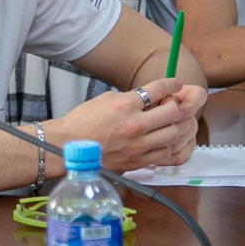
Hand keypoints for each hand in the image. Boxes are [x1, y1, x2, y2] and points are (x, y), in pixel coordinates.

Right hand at [50, 77, 202, 171]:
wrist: (68, 146)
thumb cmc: (84, 121)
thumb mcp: (107, 99)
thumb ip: (132, 97)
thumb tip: (153, 96)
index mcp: (126, 104)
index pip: (159, 89)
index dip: (171, 84)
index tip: (176, 83)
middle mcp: (135, 125)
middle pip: (172, 112)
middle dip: (174, 105)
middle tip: (169, 105)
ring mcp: (137, 145)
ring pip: (173, 133)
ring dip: (172, 126)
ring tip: (164, 124)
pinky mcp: (137, 161)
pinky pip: (164, 153)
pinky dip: (165, 145)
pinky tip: (158, 140)